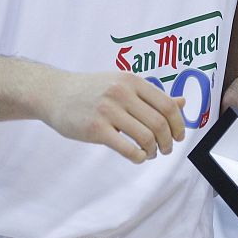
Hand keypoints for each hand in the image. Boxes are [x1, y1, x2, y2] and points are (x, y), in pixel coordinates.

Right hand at [43, 70, 185, 163]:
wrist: (55, 93)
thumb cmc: (92, 89)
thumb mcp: (123, 84)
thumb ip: (151, 95)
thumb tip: (182, 102)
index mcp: (132, 81)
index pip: (167, 104)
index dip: (178, 123)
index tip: (178, 135)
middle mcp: (122, 93)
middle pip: (159, 123)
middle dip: (168, 141)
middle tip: (166, 149)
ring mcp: (108, 110)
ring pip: (146, 136)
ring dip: (154, 150)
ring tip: (150, 153)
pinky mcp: (95, 129)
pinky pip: (127, 148)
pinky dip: (138, 156)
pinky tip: (138, 157)